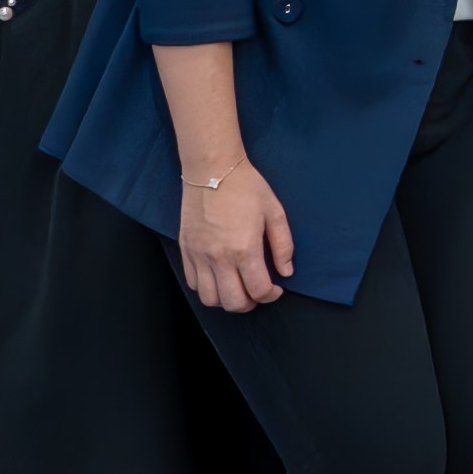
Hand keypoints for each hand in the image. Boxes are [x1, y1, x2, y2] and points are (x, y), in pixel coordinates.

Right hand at [178, 161, 294, 311]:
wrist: (212, 169)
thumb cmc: (246, 187)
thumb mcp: (275, 212)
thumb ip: (283, 245)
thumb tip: (286, 272)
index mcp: (244, 248)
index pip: (258, 291)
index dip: (271, 296)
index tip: (276, 288)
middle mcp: (219, 257)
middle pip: (233, 302)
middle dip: (249, 304)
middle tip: (257, 293)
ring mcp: (199, 255)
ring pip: (209, 299)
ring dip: (226, 300)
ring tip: (238, 287)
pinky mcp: (186, 250)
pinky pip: (192, 284)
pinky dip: (207, 288)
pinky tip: (219, 277)